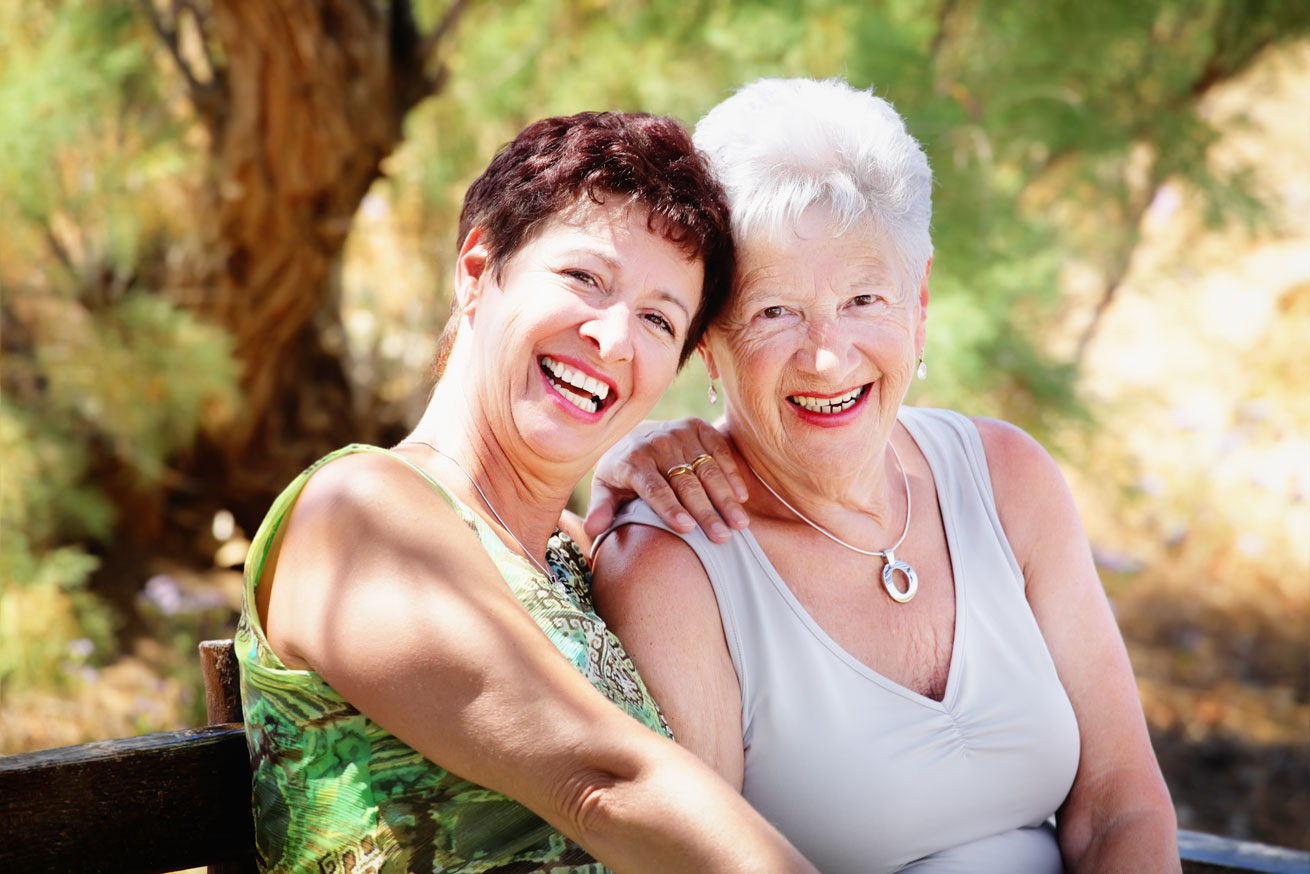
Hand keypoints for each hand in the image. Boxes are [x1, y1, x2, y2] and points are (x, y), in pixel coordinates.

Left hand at [584, 418, 749, 543]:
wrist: (634, 431)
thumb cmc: (621, 471)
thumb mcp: (605, 488)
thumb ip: (601, 508)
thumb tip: (592, 529)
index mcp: (631, 461)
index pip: (653, 487)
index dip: (669, 508)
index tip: (687, 530)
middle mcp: (655, 444)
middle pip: (684, 483)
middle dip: (705, 511)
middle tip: (722, 538)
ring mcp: (678, 433)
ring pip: (706, 469)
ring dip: (725, 497)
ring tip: (740, 523)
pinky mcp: (697, 426)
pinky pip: (719, 450)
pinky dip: (732, 472)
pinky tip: (741, 497)